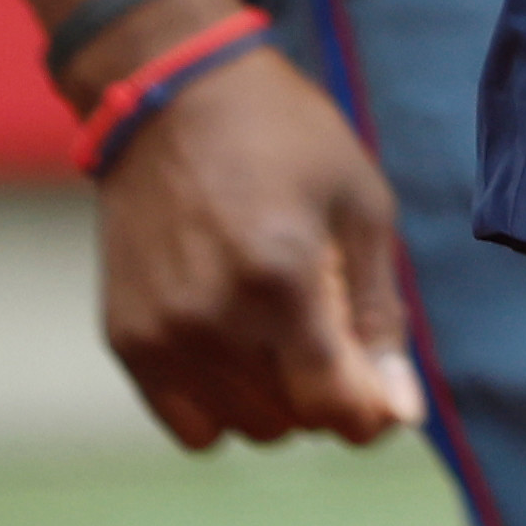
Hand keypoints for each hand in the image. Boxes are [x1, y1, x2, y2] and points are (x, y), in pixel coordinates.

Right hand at [96, 43, 426, 449]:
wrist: (172, 97)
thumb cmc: (283, 138)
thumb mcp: (360, 205)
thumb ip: (381, 315)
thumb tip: (399, 412)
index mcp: (280, 280)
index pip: (331, 406)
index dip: (369, 409)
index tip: (380, 385)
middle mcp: (211, 320)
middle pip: (292, 423)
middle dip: (323, 389)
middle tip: (324, 321)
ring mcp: (160, 336)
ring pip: (244, 428)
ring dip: (276, 398)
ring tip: (277, 324)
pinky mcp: (125, 340)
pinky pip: (190, 425)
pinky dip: (222, 404)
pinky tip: (235, 345)